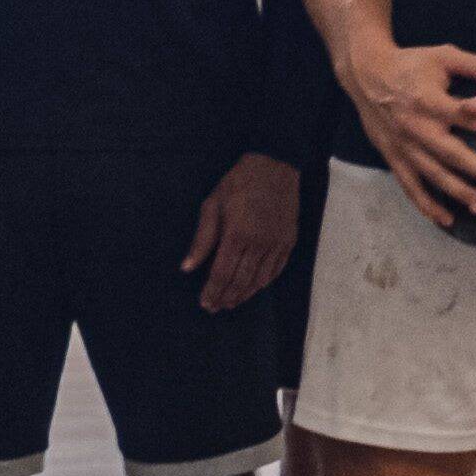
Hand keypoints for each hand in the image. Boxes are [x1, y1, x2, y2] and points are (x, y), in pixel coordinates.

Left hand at [180, 153, 300, 312]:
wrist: (274, 167)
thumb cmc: (237, 184)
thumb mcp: (212, 206)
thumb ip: (201, 240)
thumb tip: (186, 267)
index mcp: (237, 235)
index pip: (221, 273)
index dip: (212, 291)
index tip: (205, 303)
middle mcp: (259, 244)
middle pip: (240, 280)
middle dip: (226, 297)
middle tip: (215, 308)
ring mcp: (277, 244)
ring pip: (259, 279)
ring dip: (245, 294)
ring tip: (232, 303)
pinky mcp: (289, 241)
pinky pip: (277, 269)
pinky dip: (264, 282)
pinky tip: (254, 288)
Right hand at [344, 40, 475, 228]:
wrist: (365, 74)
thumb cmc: (411, 63)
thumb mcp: (444, 56)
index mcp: (432, 102)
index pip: (473, 119)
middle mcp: (417, 128)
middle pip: (457, 157)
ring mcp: (403, 147)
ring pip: (436, 177)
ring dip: (463, 195)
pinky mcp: (392, 157)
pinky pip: (410, 186)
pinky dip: (427, 205)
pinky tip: (447, 219)